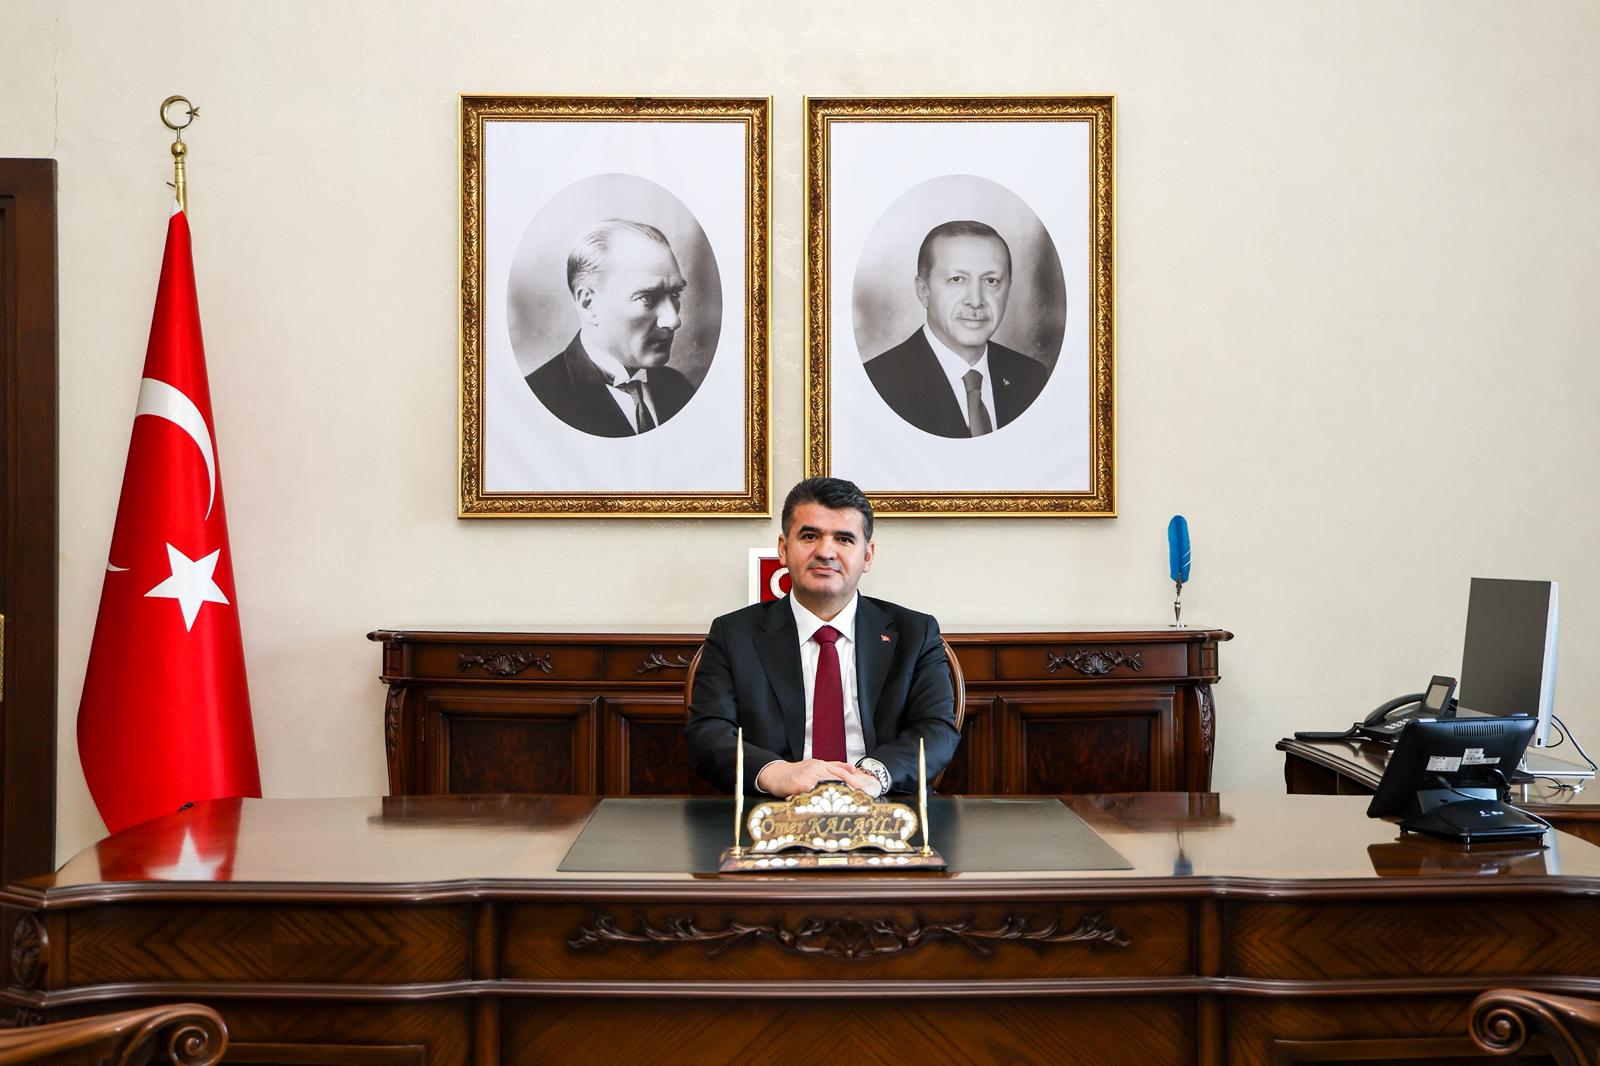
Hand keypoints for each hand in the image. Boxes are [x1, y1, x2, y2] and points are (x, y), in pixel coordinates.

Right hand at [756, 759, 880, 797]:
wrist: (775, 773)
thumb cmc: (796, 772)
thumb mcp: (815, 765)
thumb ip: (834, 766)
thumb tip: (852, 768)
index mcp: (821, 765)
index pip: (840, 772)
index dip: (852, 781)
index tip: (862, 790)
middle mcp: (815, 768)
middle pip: (836, 778)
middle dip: (847, 789)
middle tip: (856, 800)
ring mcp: (807, 776)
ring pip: (825, 785)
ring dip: (835, 795)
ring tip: (844, 805)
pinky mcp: (798, 784)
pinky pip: (810, 793)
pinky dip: (817, 799)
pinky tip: (824, 806)